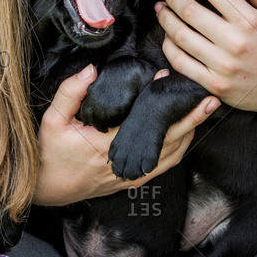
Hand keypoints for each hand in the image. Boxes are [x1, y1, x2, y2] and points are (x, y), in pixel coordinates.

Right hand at [33, 65, 219, 204]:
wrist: (48, 187)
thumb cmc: (51, 152)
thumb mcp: (52, 120)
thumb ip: (71, 93)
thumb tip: (91, 70)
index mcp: (107, 143)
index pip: (141, 119)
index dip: (158, 98)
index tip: (167, 77)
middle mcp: (125, 161)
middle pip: (166, 138)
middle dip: (189, 117)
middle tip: (208, 97)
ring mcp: (132, 173)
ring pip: (171, 153)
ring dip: (190, 131)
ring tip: (205, 110)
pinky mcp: (134, 178)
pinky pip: (165, 164)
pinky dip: (180, 147)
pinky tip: (189, 132)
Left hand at [157, 0, 256, 125]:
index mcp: (250, 20)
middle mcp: (234, 42)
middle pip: (190, 10)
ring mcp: (222, 65)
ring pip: (181, 35)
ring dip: (166, 19)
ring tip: (161, 9)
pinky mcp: (213, 84)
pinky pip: (181, 62)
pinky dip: (169, 46)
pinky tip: (168, 36)